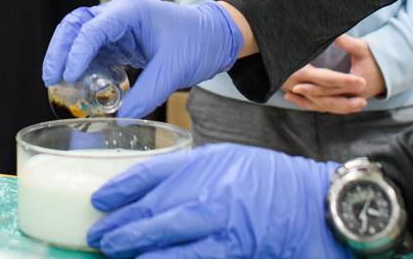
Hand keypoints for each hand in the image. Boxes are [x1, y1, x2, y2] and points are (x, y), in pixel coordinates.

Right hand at [41, 0, 242, 119]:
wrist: (215, 38)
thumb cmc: (198, 41)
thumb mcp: (174, 69)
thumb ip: (148, 93)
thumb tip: (123, 119)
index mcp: (129, 13)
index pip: (92, 28)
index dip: (77, 51)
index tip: (70, 75)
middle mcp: (117, 17)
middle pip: (75, 26)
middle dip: (60, 50)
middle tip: (51, 77)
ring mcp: (116, 30)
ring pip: (79, 38)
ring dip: (67, 58)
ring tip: (58, 83)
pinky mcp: (120, 45)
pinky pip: (94, 54)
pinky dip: (84, 69)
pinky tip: (83, 88)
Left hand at [87, 144, 346, 257]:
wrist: (313, 203)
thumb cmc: (271, 181)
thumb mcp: (225, 161)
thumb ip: (190, 173)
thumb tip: (153, 191)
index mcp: (205, 163)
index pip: (150, 173)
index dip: (121, 188)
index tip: (100, 200)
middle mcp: (208, 192)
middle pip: (153, 211)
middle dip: (121, 226)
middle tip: (99, 236)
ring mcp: (220, 224)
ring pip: (167, 241)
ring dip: (137, 248)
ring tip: (114, 252)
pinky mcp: (233, 249)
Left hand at [282, 35, 384, 113]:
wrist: (388, 72)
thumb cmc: (375, 57)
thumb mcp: (362, 48)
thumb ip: (347, 42)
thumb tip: (334, 33)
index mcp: (357, 86)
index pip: (331, 88)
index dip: (313, 86)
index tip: (298, 83)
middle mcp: (352, 97)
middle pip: (326, 98)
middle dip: (307, 96)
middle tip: (290, 91)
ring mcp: (350, 101)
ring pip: (326, 105)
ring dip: (308, 102)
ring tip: (289, 97)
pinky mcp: (347, 101)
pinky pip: (329, 105)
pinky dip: (315, 104)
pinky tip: (300, 100)